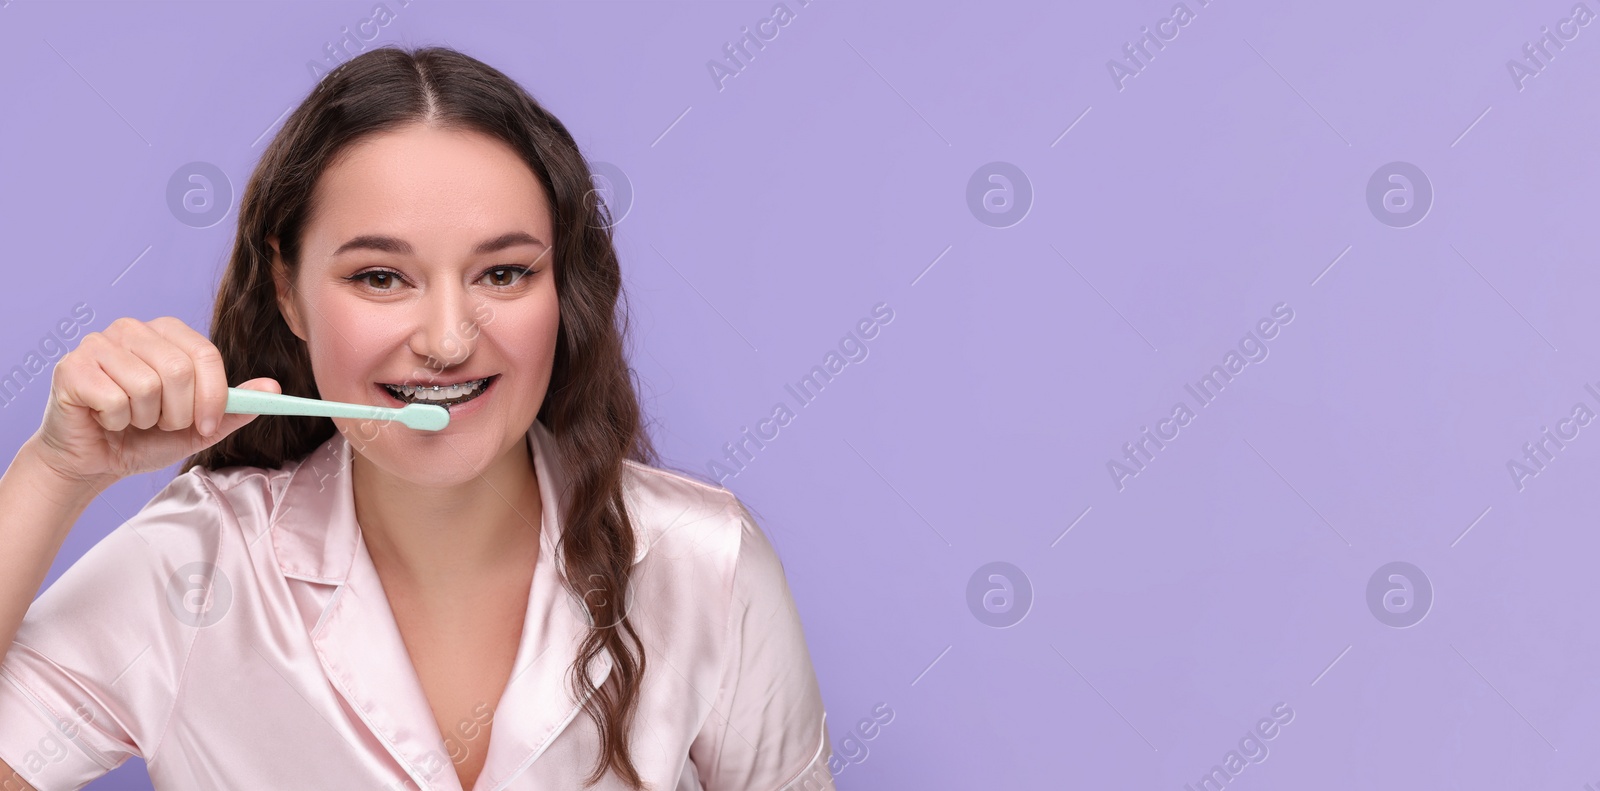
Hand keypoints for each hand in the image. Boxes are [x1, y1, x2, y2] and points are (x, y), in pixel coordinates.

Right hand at [29, 316, 279, 488]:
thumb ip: (235, 407)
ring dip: (145, 418)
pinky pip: (113, 399)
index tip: (206, 425)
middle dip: (178, 413)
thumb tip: (273, 389)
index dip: (213, 396)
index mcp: (167, 333)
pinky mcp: (71, 367)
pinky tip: (105, 419)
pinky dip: (115, 421)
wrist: (94, 460)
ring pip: (146, 386)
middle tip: (161, 424)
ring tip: (131, 419)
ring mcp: (98, 344)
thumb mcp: (199, 427)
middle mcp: (132, 329)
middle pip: (179, 370)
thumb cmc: (144, 437)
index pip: (206, 354)